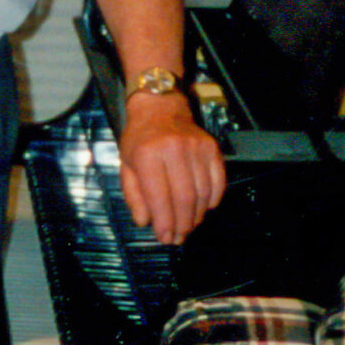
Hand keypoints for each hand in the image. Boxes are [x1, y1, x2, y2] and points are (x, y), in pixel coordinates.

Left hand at [117, 93, 225, 246]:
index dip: (164, 222)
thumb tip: (145, 222)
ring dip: (197, 215)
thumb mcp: (126, 165)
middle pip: (184, 197)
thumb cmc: (139, 139)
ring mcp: (196, 147)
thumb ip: (134, 195)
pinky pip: (217, 181)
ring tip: (189, 226)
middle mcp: (173, 150)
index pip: (159, 197)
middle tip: (179, 238)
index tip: (165, 238)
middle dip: (182, 224)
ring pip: (202, 192)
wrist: (160, 107)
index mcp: (147, 155)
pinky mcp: (212, 147)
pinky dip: (213, 199)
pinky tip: (204, 208)